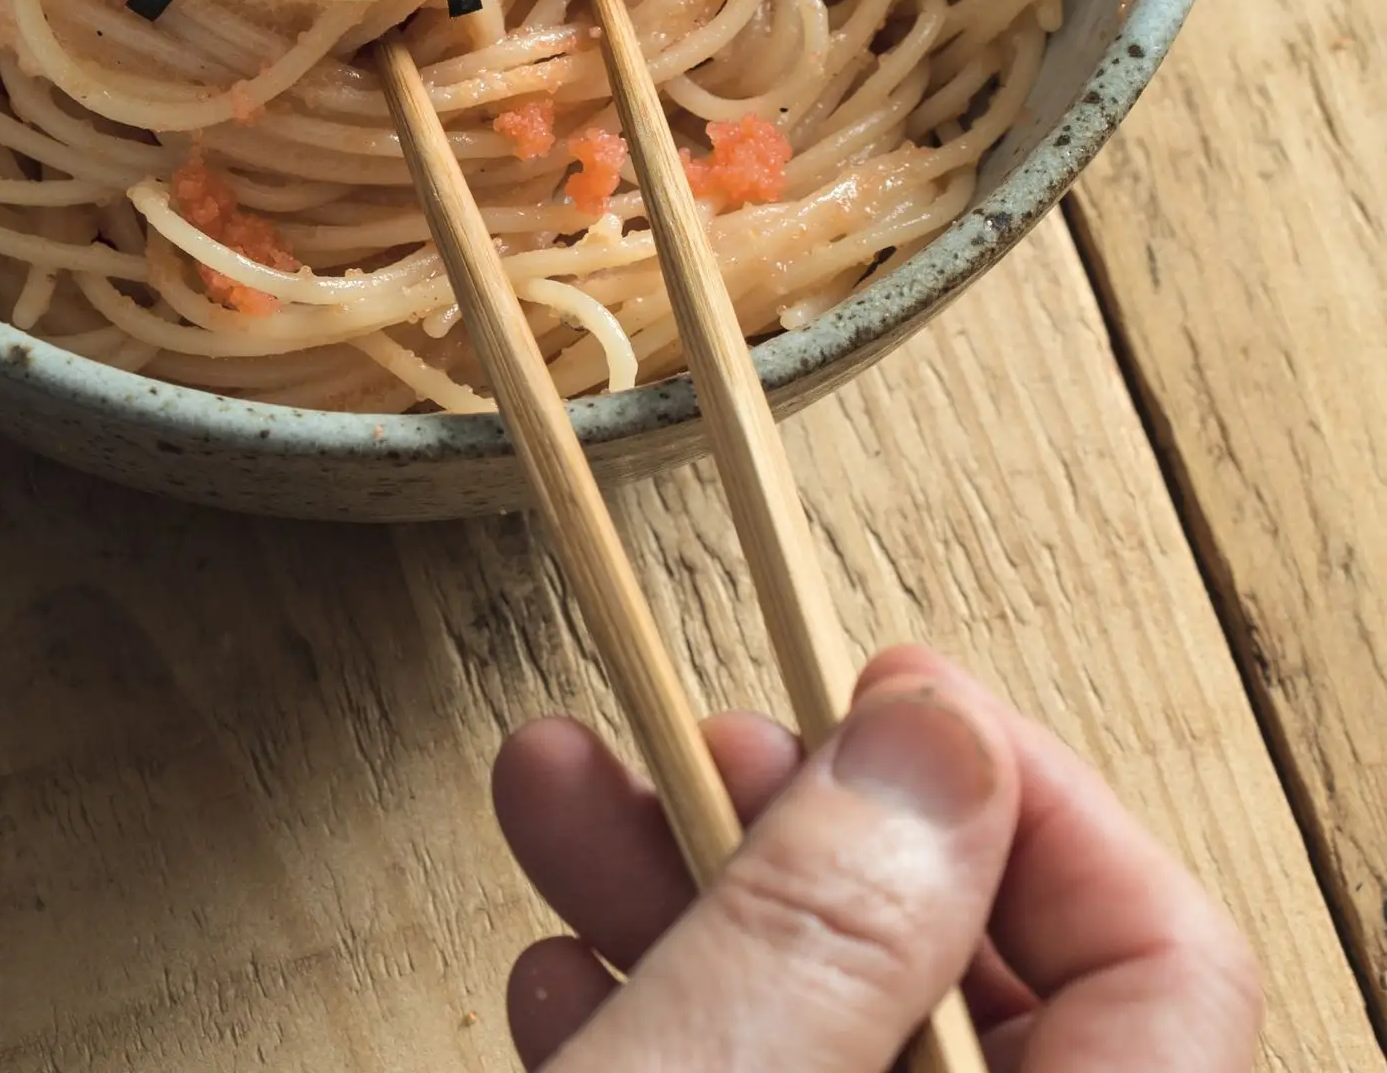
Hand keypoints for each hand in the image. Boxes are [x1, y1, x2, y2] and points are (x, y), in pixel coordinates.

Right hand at [490, 646, 1260, 1069]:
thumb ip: (829, 930)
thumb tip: (932, 733)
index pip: (1167, 959)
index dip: (1020, 792)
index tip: (874, 692)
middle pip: (970, 976)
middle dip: (793, 823)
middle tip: (682, 740)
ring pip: (834, 1025)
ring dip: (684, 894)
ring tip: (549, 793)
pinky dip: (660, 1017)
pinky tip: (559, 979)